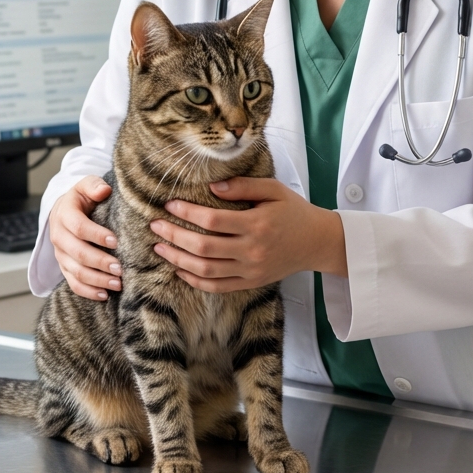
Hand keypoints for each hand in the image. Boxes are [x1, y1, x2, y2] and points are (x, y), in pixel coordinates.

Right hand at [48, 176, 121, 300]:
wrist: (65, 210)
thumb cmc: (82, 198)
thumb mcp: (86, 185)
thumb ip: (94, 185)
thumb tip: (104, 190)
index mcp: (64, 214)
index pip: (79, 227)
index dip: (96, 235)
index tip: (115, 241)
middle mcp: (59, 236)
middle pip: (78, 253)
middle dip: (100, 262)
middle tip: (120, 268)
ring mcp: (60, 254)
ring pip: (76, 271)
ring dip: (97, 279)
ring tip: (118, 283)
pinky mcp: (64, 267)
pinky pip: (73, 283)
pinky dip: (87, 291)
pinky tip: (104, 295)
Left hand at [150, 178, 347, 292]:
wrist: (317, 242)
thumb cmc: (294, 211)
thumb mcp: (273, 190)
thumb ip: (243, 186)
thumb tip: (212, 186)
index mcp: (256, 224)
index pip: (213, 220)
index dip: (187, 212)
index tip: (170, 204)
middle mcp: (252, 250)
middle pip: (203, 247)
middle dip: (174, 236)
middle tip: (156, 225)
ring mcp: (250, 270)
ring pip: (205, 270)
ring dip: (178, 260)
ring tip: (160, 248)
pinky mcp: (251, 283)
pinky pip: (217, 286)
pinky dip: (195, 280)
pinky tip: (180, 270)